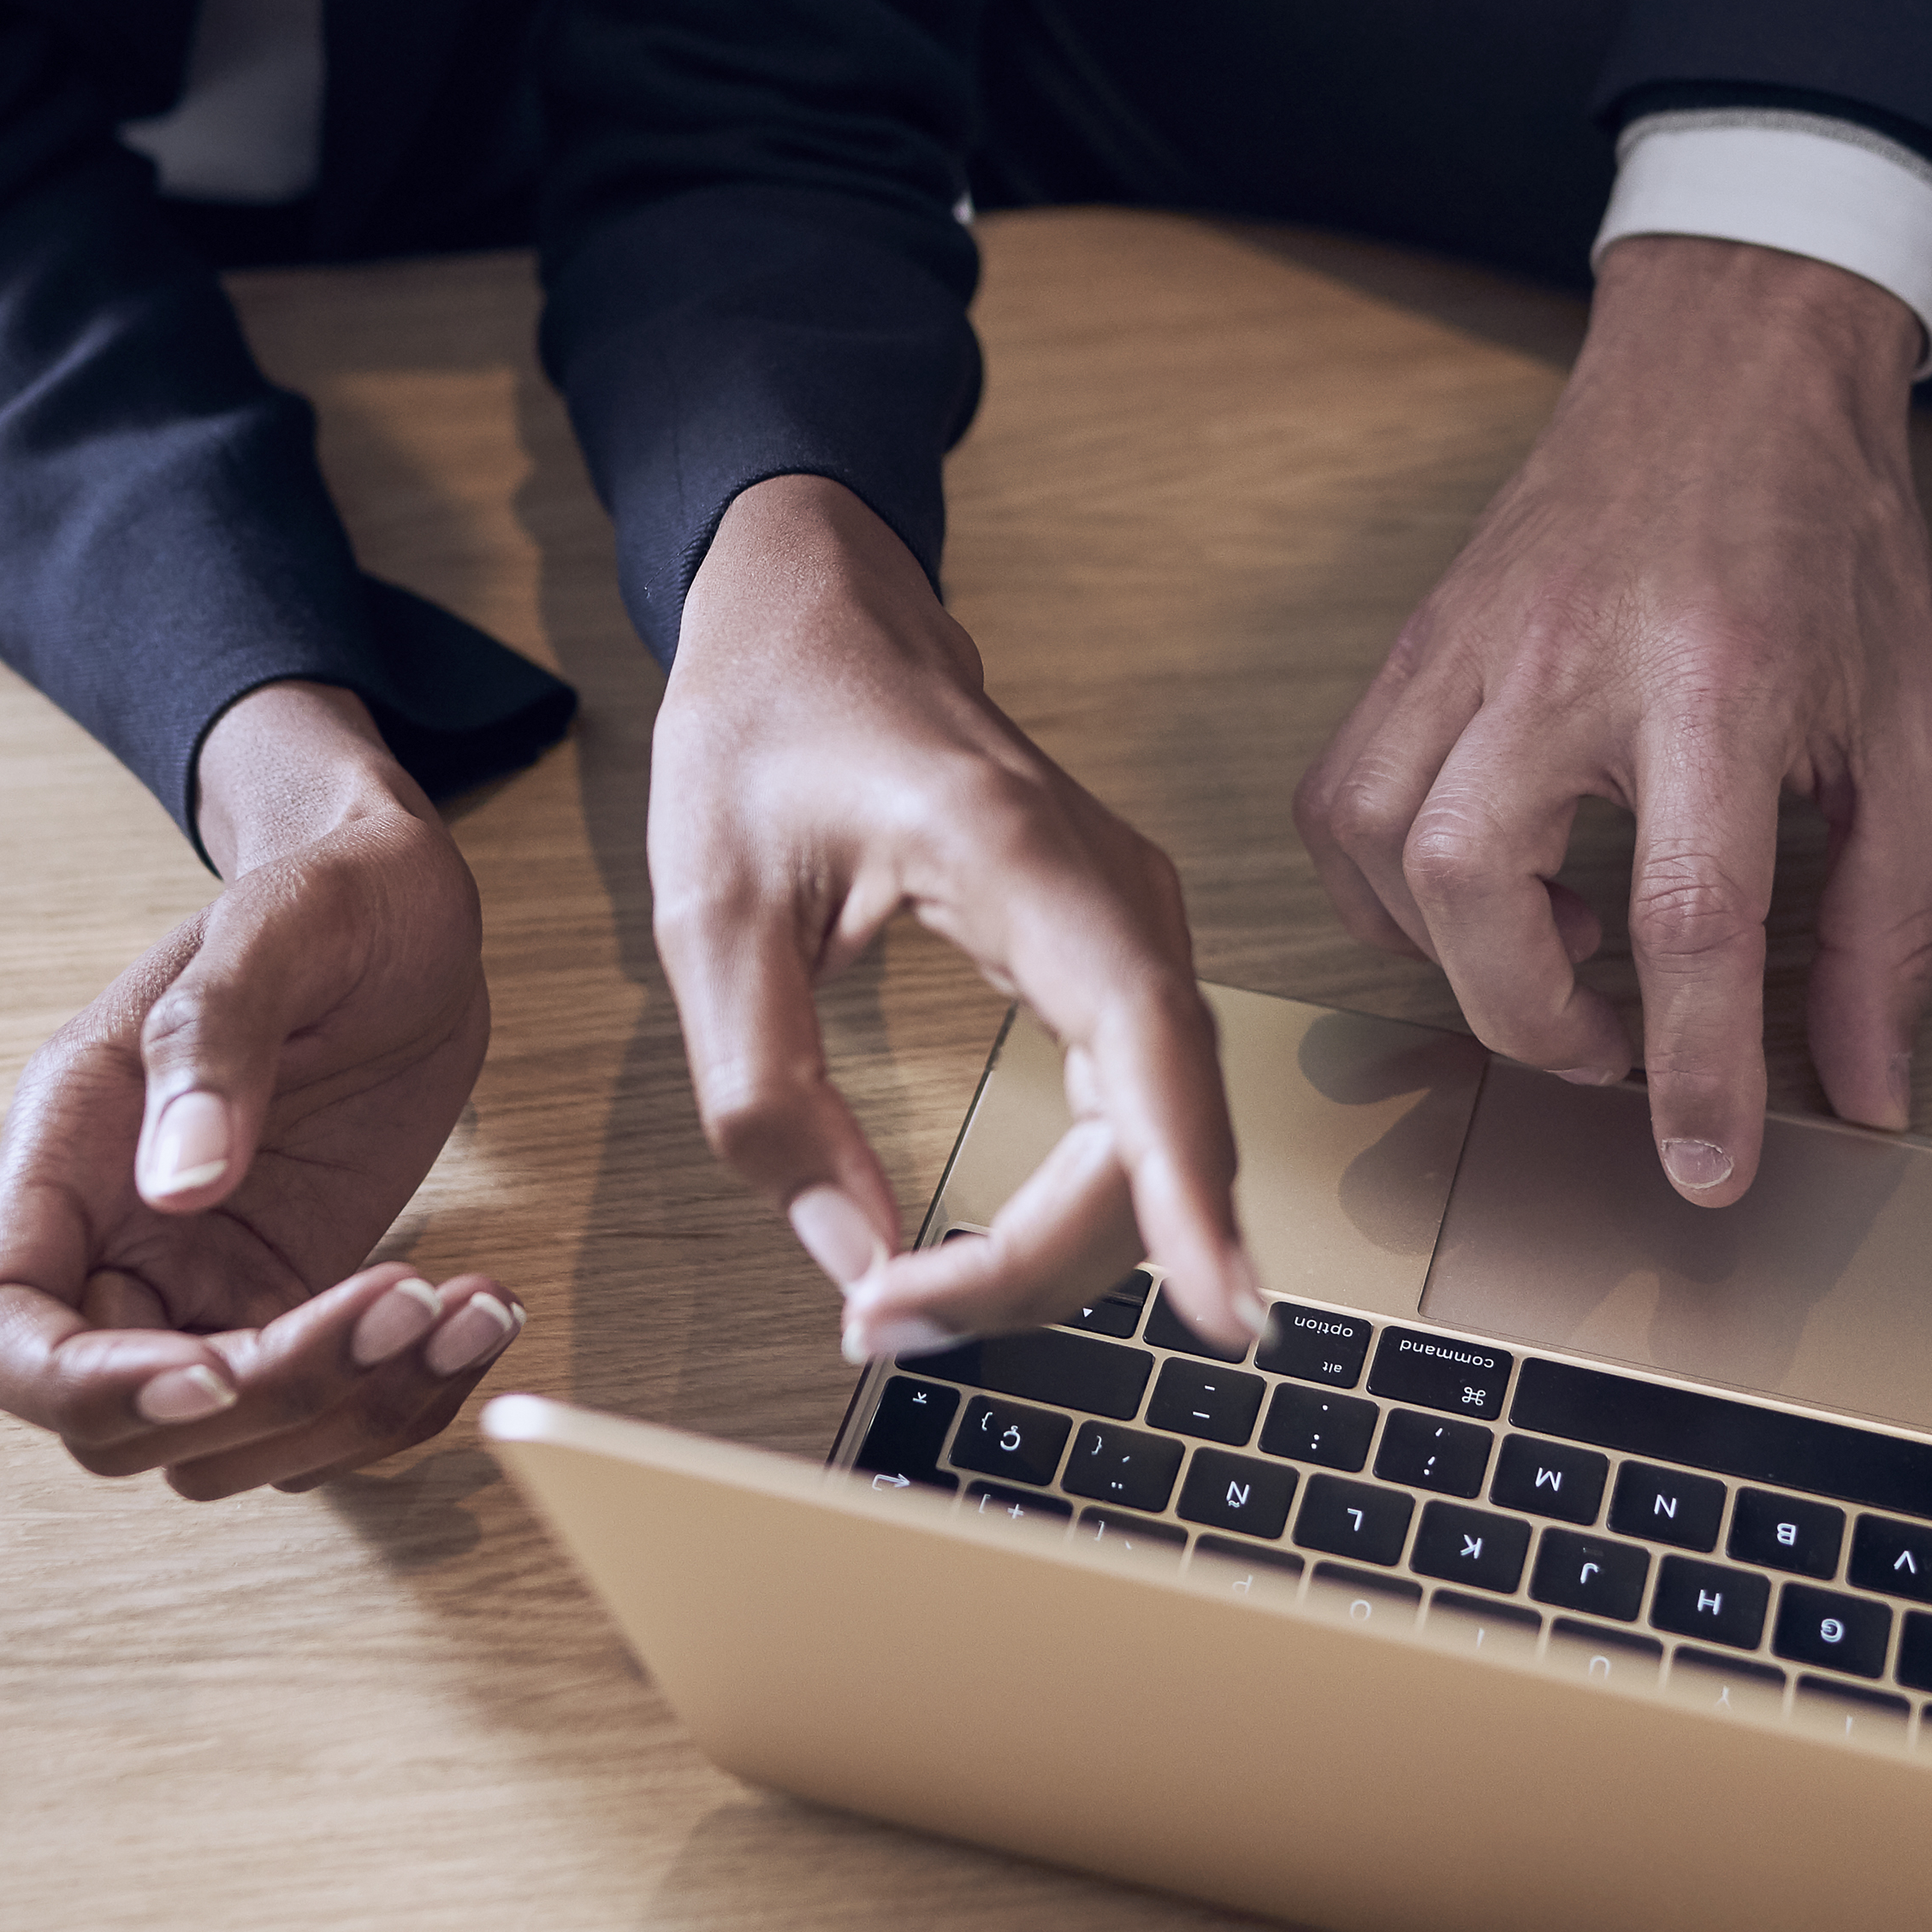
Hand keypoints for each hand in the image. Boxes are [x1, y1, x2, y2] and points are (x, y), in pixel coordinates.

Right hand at [0, 682, 524, 1494]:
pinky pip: (319, 1414)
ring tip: (461, 1305)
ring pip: (224, 1447)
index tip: (218, 1369)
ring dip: (348, 1413)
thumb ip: (214, 1042)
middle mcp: (116, 1239)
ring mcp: (202, 1286)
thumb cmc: (327, 895)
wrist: (403, 907)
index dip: (78, 1386)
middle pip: (113, 1421)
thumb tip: (179, 1184)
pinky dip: (402, 1397)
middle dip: (263, 1397)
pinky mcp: (290, 1303)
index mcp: (65, 1152)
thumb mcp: (277, 926)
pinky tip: (480, 1310)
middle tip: (398, 1300)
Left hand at [645, 474, 1262, 1360]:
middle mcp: (1107, 882)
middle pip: (1156, 1118)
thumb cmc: (761, 727)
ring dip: (1059, 1241)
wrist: (812, 610)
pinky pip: (1135, 1100)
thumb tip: (853, 1261)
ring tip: (920, 1301)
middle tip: (891, 1321)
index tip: (1221, 1310)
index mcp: (1015, 849)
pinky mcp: (1112, 949)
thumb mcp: (710, 914)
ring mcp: (1127, 916)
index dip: (1188, 1186)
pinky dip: (1079, 1194)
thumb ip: (766, 1097)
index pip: (1143, 1035)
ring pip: (1156, 1126)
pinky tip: (1004, 1253)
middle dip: (1043, 1256)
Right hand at [1295, 232, 1931, 1206]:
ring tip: (1547, 957)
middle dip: (1529, 1017)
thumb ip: (1891, 922)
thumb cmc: (1828, 543)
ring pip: (1369, 836)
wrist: (1733, 371)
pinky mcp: (1417, 638)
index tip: (1705, 1166)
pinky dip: (1381, 882)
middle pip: (1471, 881)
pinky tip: (1475, 891)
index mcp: (1719, 682)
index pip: (1688, 914)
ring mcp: (1470, 641)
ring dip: (1439, 949)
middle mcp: (1570, 658)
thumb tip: (1870, 1086)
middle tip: (1611, 1051)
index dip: (1695, 1068)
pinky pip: (1338, 792)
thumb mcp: (1914, 738)